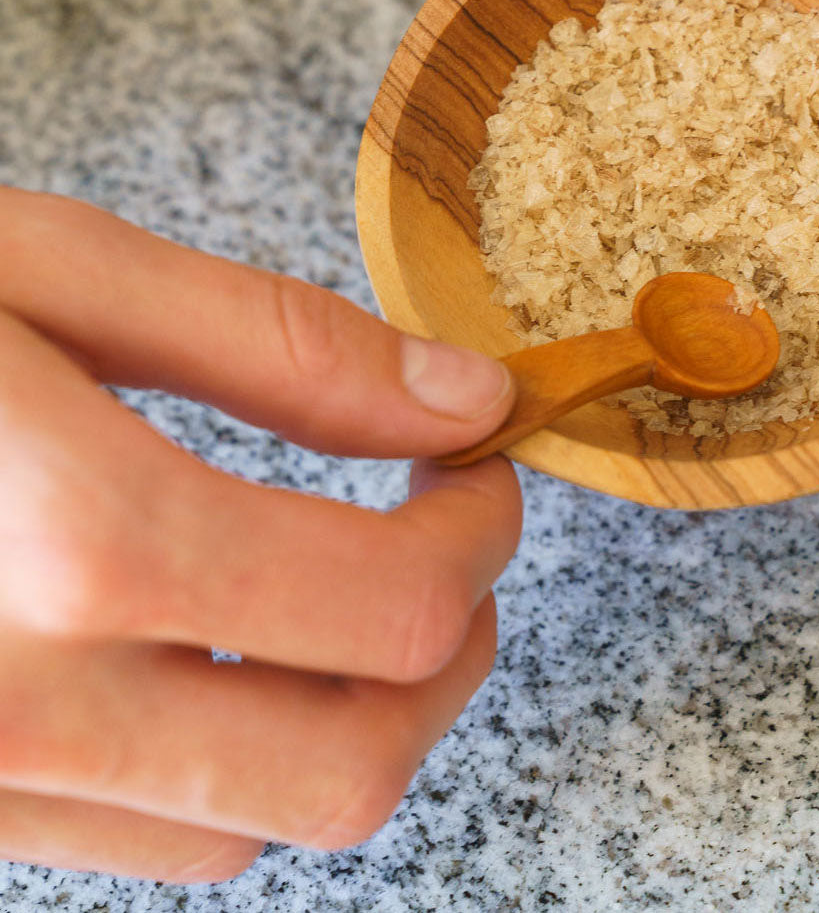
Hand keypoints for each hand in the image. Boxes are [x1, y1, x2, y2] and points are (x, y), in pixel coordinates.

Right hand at [0, 189, 519, 881]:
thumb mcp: (58, 273)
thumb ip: (283, 349)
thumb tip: (464, 399)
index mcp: (76, 546)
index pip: (395, 608)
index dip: (479, 528)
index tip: (472, 459)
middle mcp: (21, 710)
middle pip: (356, 764)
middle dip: (449, 647)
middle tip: (444, 534)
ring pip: (261, 825)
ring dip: (358, 709)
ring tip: (351, 582)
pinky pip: (151, 839)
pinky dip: (243, 753)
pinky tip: (228, 640)